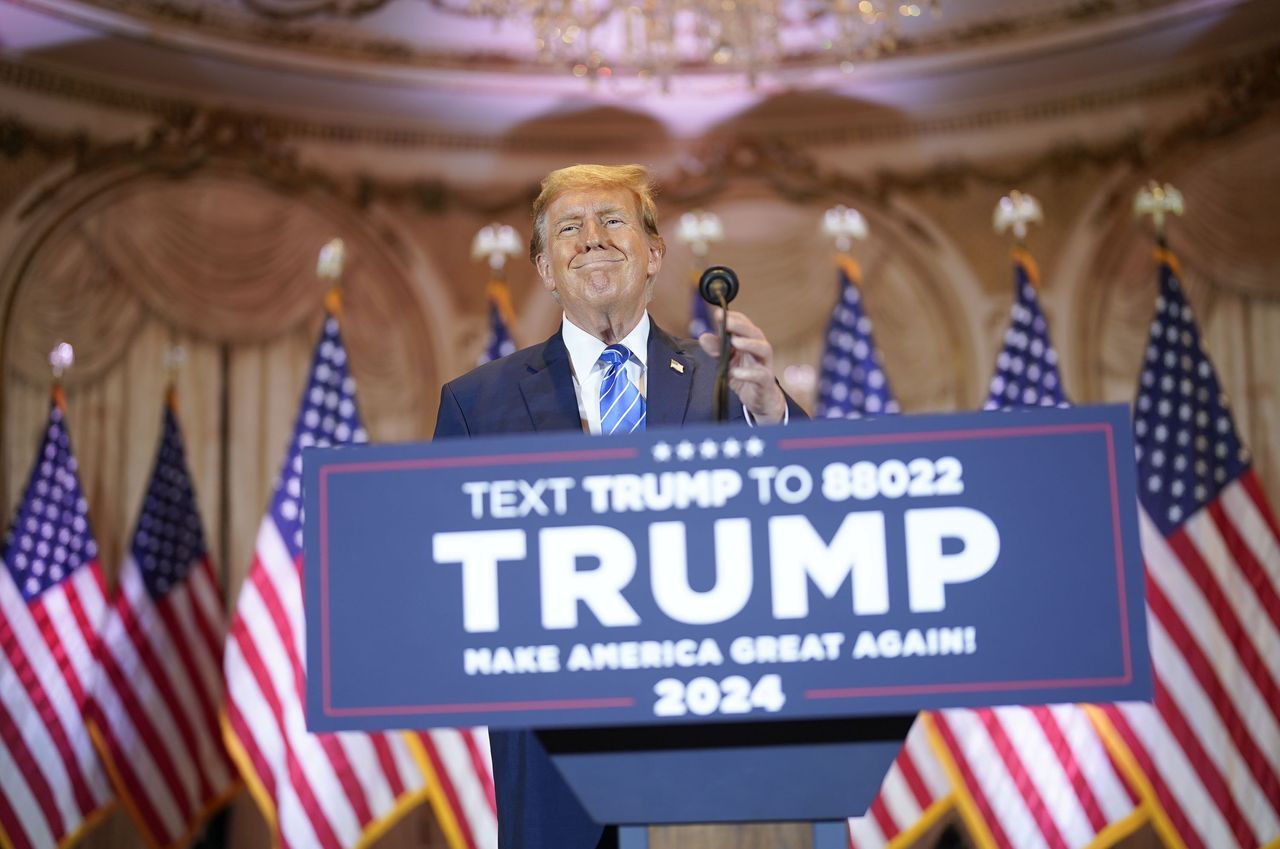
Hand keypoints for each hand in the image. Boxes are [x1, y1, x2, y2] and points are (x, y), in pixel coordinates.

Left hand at [698, 307, 786, 423]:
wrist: (760, 399)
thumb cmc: (745, 376)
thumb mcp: (727, 362)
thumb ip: (716, 349)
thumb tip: (703, 337)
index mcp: (750, 342)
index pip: (744, 324)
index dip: (733, 317)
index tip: (718, 313)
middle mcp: (759, 350)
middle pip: (755, 332)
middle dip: (740, 325)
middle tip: (726, 322)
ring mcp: (764, 364)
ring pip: (763, 349)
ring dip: (749, 343)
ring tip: (734, 342)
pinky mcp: (766, 381)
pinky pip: (760, 375)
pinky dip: (748, 373)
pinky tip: (735, 372)